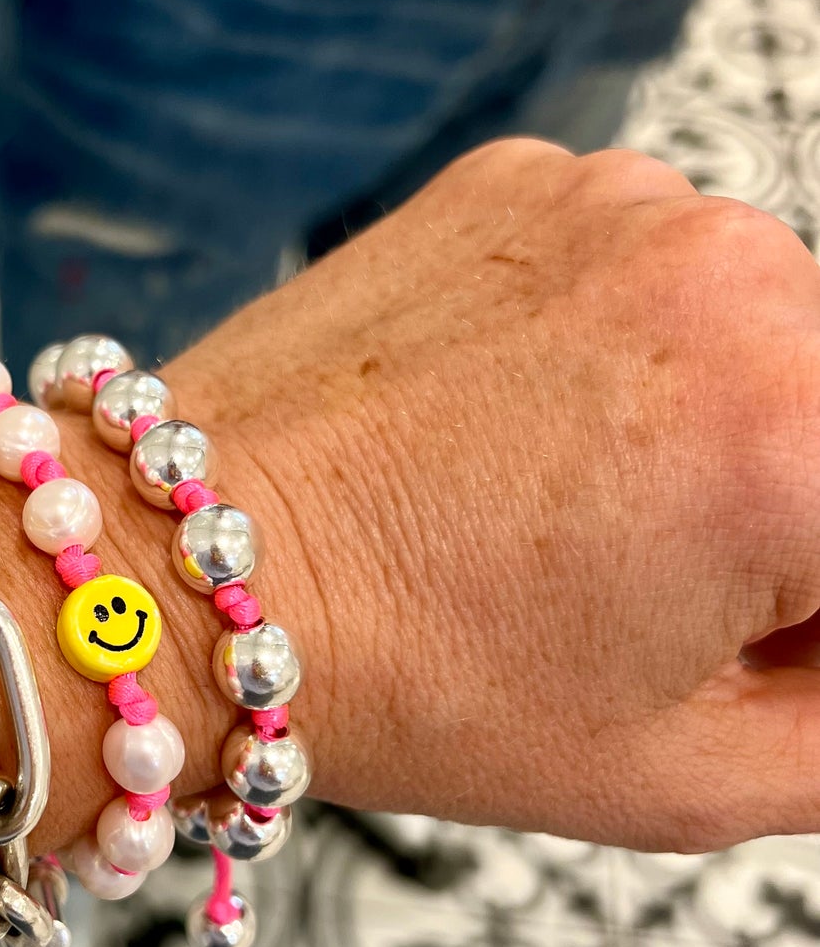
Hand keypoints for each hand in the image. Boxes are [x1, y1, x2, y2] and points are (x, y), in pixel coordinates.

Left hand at [165, 139, 819, 851]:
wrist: (189, 564)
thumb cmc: (409, 677)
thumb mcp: (686, 772)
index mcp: (796, 439)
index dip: (815, 605)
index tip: (761, 626)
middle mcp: (733, 278)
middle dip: (798, 509)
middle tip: (669, 590)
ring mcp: (625, 202)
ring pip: (770, 322)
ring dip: (731, 411)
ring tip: (580, 504)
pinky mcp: (533, 173)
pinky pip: (655, 256)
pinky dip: (630, 335)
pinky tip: (527, 419)